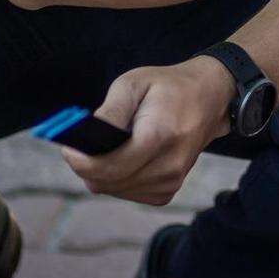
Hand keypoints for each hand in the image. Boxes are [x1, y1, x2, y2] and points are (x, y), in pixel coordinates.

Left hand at [60, 58, 233, 205]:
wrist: (210, 97)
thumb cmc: (168, 87)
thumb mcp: (133, 83)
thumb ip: (108, 112)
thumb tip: (83, 139)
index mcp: (160, 135)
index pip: (108, 167)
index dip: (80, 161)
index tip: (68, 148)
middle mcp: (169, 165)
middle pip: (107, 181)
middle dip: (86, 165)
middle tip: (82, 145)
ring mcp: (172, 181)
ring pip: (112, 190)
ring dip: (101, 172)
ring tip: (110, 146)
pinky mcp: (168, 191)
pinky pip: (126, 193)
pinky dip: (117, 179)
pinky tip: (125, 158)